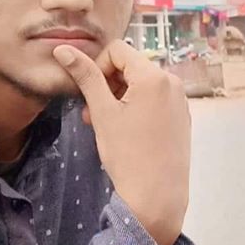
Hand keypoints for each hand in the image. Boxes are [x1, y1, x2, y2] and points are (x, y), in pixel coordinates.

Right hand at [53, 40, 190, 244]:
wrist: (156, 196)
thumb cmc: (127, 154)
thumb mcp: (102, 112)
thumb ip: (85, 77)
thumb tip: (62, 49)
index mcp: (154, 76)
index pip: (118, 50)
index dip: (97, 66)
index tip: (89, 93)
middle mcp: (172, 82)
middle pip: (130, 66)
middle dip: (107, 83)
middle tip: (91, 112)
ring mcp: (179, 100)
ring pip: (141, 83)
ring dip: (118, 96)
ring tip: (104, 123)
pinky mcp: (181, 117)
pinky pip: (154, 99)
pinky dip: (135, 106)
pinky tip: (125, 131)